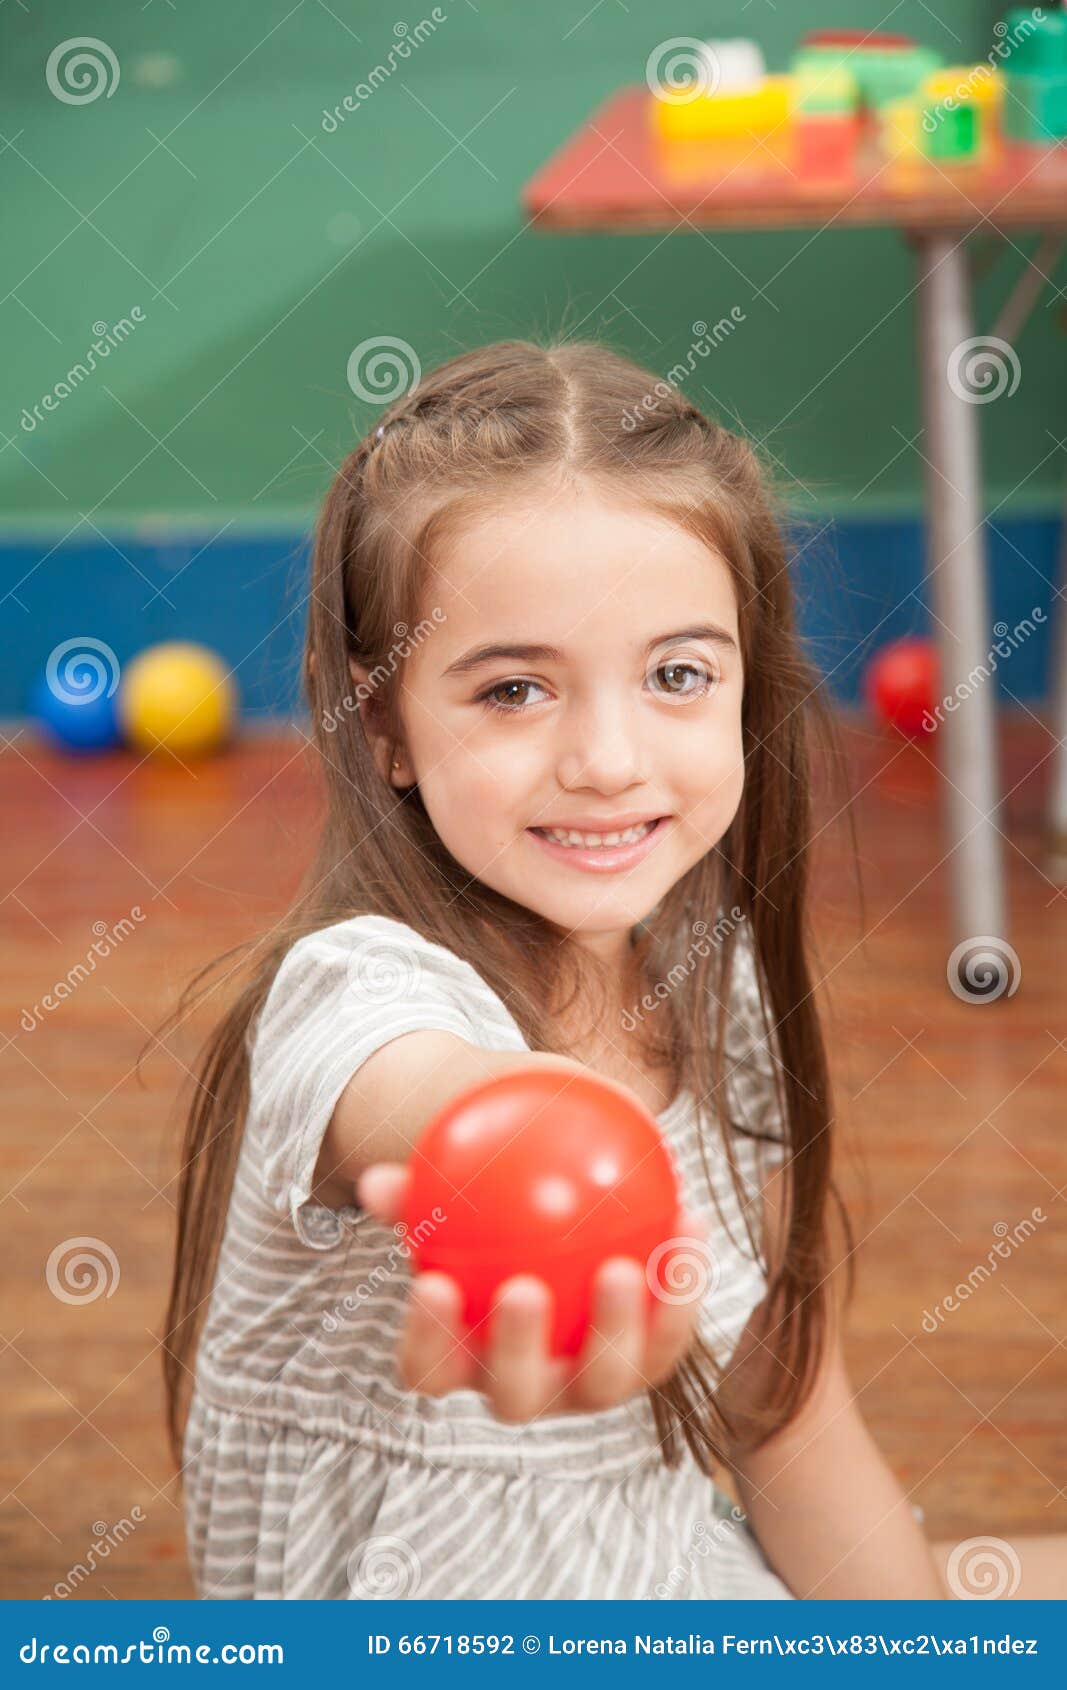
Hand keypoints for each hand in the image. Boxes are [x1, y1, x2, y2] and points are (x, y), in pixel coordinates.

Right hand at [355, 1162, 707, 1422]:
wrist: (562, 1226)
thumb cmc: (487, 1211)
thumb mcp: (450, 1195)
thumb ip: (417, 1191)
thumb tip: (377, 1183)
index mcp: (463, 1360)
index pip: (428, 1369)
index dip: (426, 1341)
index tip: (432, 1285)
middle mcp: (526, 1387)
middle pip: (516, 1393)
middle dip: (518, 1351)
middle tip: (524, 1288)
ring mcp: (591, 1385)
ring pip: (606, 1380)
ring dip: (615, 1328)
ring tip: (619, 1265)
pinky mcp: (650, 1362)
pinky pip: (670, 1331)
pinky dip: (681, 1282)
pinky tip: (688, 1219)